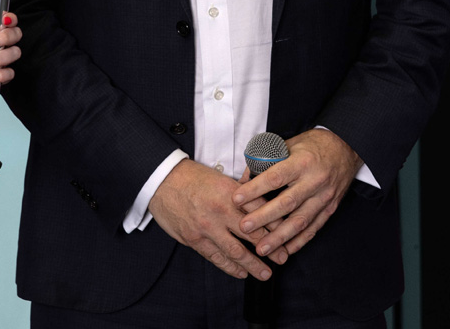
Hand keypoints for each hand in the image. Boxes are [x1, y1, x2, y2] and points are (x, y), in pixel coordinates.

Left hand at [0, 12, 21, 83]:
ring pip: (15, 53)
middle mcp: (6, 40)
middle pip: (15, 34)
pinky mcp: (6, 71)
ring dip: (1, 58)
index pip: (10, 20)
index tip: (3, 19)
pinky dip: (0, 75)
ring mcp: (8, 56)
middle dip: (3, 38)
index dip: (10, 18)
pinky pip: (9, 73)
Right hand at [148, 159, 287, 279]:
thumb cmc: (191, 177)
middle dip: (270, 248)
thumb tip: (262, 196)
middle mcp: (219, 210)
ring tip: (266, 273)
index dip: (275, 225)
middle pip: (251, 234)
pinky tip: (241, 272)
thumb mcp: (220, 177)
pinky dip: (230, 267)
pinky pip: (216, 257)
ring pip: (235, 251)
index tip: (287, 234)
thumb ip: (241, 190)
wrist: (161, 181)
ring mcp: (206, 227)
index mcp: (229, 192)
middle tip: (282, 258)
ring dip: (253, 265)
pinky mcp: (194, 239)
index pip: (259, 211)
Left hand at [232, 128, 362, 256]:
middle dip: (264, 218)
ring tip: (261, 248)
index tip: (236, 199)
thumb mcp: (287, 145)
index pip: (274, 177)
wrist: (345, 148)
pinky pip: (314, 228)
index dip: (255, 189)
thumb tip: (244, 179)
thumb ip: (265, 161)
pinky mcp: (330, 208)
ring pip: (300, 221)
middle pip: (286, 203)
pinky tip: (285, 250)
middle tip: (244, 228)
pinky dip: (299, 241)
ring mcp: (324, 197)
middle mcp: (314, 181)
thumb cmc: (311, 145)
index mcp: (301, 162)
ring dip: (279, 237)